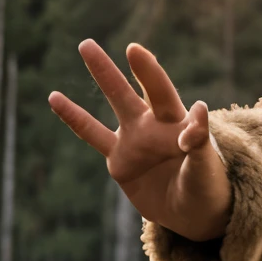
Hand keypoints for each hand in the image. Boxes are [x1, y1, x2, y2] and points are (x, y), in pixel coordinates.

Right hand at [50, 41, 232, 242]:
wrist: (194, 215)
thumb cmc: (207, 189)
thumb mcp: (206, 169)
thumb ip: (201, 142)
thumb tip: (198, 108)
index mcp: (179, 124)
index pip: (163, 94)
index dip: (150, 75)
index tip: (139, 58)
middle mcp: (155, 125)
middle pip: (138, 90)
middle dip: (124, 68)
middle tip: (105, 44)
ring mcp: (135, 139)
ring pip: (115, 101)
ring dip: (102, 74)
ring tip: (85, 44)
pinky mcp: (119, 160)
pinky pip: (92, 135)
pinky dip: (73, 117)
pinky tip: (54, 97)